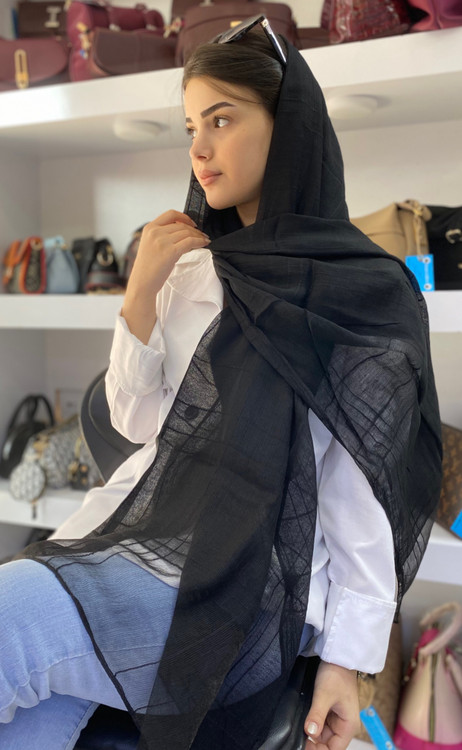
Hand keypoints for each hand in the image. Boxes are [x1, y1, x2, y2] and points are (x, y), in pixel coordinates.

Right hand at [122, 210, 209, 343]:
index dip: (184, 217)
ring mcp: (162, 241)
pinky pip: (190, 242)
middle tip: (202, 235)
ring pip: (187, 232)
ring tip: (205, 240)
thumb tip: (183, 230)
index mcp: (149, 228)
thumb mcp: (150, 245)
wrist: (142, 283)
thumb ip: (162, 235)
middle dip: (194, 230)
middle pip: (181, 225)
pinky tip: (204, 244)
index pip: (170, 214)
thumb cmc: (148, 267)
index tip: (192, 223)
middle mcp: (155, 232)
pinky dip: (200, 242)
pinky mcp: (171, 251)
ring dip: (199, 236)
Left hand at [304, 661, 360, 749]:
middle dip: (312, 743)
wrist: (338, 657)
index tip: (302, 747)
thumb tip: (310, 733)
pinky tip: (304, 722)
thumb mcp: (324, 695)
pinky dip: (312, 724)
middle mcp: (345, 725)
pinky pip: (320, 724)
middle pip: (327, 744)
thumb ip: (317, 715)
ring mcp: (337, 718)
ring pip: (322, 735)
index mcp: (349, 726)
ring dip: (311, 734)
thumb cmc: (336, 674)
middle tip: (297, 738)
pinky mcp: (331, 711)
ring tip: (299, 729)